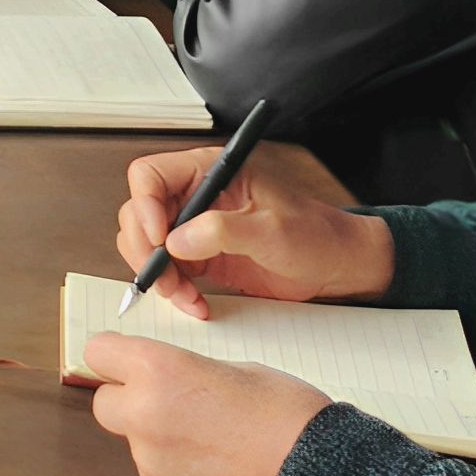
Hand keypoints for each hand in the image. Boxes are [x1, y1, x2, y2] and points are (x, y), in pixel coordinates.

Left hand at [78, 335, 327, 475]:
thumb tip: (171, 385)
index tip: (131, 364)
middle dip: (131, 403)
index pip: (100, 353)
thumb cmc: (289, 415)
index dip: (117, 358)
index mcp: (158, 372)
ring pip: (141, 448)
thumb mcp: (237, 370)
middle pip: (107, 405)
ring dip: (165, 444)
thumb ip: (188, 374)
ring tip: (219, 450)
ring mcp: (152, 466)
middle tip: (175, 409)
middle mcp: (144, 417)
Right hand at [110, 144, 394, 319]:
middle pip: (139, 212)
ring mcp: (194, 226)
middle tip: (166, 279)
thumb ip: (224, 230)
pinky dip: (174, 291)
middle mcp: (196, 195)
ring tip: (186, 296)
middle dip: (145, 249)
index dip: (144, 205)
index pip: (150, 175)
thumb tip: (175, 241)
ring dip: (158, 275)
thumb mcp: (273, 231)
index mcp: (211, 172)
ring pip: (146, 245)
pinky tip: (197, 304)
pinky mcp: (199, 256)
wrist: (337, 267)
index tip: (159, 238)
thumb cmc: (316, 236)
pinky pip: (167, 270)